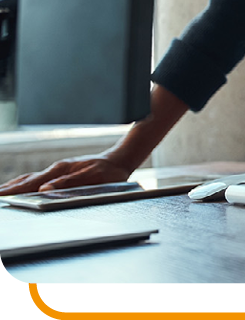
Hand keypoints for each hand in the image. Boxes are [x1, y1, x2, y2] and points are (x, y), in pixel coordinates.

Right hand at [0, 154, 131, 194]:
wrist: (120, 159)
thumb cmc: (109, 170)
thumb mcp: (93, 177)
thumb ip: (69, 183)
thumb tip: (44, 189)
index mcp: (60, 170)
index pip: (31, 183)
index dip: (14, 191)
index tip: (0, 197)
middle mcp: (56, 169)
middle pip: (26, 180)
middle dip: (8, 189)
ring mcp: (58, 170)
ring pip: (30, 178)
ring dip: (14, 186)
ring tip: (0, 193)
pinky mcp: (62, 173)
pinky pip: (38, 179)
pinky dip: (24, 183)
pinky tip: (21, 187)